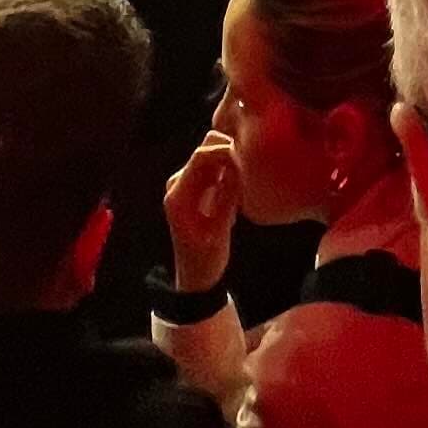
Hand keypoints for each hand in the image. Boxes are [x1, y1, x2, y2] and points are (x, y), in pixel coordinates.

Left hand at [164, 130, 242, 291]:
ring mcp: (188, 185)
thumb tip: (239, 165)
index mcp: (178, 194)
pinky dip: (231, 174)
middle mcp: (179, 184)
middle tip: (249, 174)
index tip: (247, 160)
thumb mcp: (219, 231)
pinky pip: (217, 169)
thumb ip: (228, 196)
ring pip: (214, 155)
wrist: (197, 279)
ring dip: (231, 164)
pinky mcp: (198, 188)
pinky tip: (237, 197)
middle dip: (230, 153)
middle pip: (206, 148)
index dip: (225, 150)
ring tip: (242, 190)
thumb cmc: (206, 260)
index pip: (201, 156)